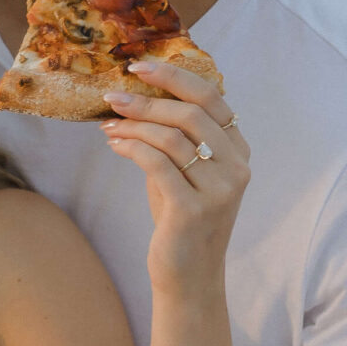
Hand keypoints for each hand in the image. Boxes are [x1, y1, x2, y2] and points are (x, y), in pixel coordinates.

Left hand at [99, 61, 248, 289]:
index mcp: (238, 152)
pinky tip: (114, 145)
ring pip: (171, 137)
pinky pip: (156, 163)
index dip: (175, 77)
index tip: (139, 68)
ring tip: (108, 125)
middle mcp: (236, 168)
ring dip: (133, 125)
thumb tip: (135, 98)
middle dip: (147, 100)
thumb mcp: (182, 172)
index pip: (212, 98)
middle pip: (191, 113)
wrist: (188, 277)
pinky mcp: (193, 210)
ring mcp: (219, 190)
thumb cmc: (180, 221)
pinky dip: (131, 148)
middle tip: (113, 96)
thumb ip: (173, 138)